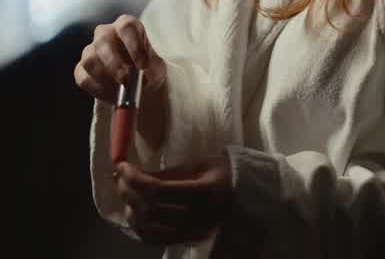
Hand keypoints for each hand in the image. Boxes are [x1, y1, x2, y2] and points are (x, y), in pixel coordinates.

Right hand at [74, 14, 166, 104]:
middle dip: (114, 63)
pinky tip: (112, 95)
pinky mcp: (82, 69)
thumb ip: (150, 71)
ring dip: (105, 77)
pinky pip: (84, 78)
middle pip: (103, 40)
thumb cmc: (147, 68)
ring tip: (121, 90)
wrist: (138, 83)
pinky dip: (98, 90)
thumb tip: (142, 77)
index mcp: (127, 26)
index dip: (134, 45)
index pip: (126, 26)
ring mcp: (91, 50)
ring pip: (90, 59)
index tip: (142, 65)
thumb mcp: (155, 68)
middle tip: (126, 81)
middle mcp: (106, 33)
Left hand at [114, 153, 233, 246]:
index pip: (157, 191)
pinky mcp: (188, 240)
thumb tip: (133, 172)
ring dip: (130, 209)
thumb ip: (166, 172)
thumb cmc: (223, 172)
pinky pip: (155, 240)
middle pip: (149, 209)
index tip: (123, 165)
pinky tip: (134, 209)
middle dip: (127, 190)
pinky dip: (138, 226)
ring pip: (148, 229)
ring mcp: (192, 233)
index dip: (134, 179)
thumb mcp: (197, 164)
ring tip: (125, 190)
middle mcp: (197, 218)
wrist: (245, 194)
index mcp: (203, 193)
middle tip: (119, 174)